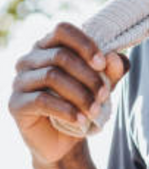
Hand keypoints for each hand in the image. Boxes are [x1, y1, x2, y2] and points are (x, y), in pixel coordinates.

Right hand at [8, 22, 128, 167]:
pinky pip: (42, 100)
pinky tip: (81, 120)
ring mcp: (20, 80)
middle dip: (88, 76)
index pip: (63, 30)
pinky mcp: (16, 103)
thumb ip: (113, 68)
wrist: (65, 138)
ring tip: (96, 109)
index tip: (102, 64)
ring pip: (52, 76)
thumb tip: (113, 57)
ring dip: (80, 94)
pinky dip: (66, 110)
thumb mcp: (104, 82)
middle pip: (61, 56)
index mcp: (49, 45)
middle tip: (104, 94)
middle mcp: (30, 59)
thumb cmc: (84, 101)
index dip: (85, 44)